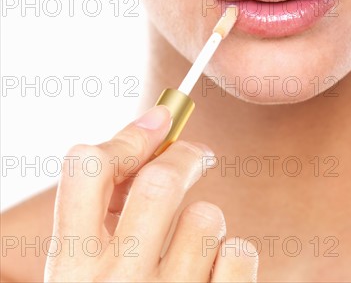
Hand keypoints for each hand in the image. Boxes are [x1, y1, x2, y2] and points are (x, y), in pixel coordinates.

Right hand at [44, 105, 257, 281]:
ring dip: (207, 222)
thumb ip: (108, 218)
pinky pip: (241, 251)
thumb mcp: (90, 277)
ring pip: (207, 217)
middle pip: (159, 183)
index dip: (127, 136)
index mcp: (74, 268)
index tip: (159, 119)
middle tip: (198, 155)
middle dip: (184, 157)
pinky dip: (236, 255)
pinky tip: (217, 279)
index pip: (85, 170)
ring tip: (195, 251)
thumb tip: (152, 137)